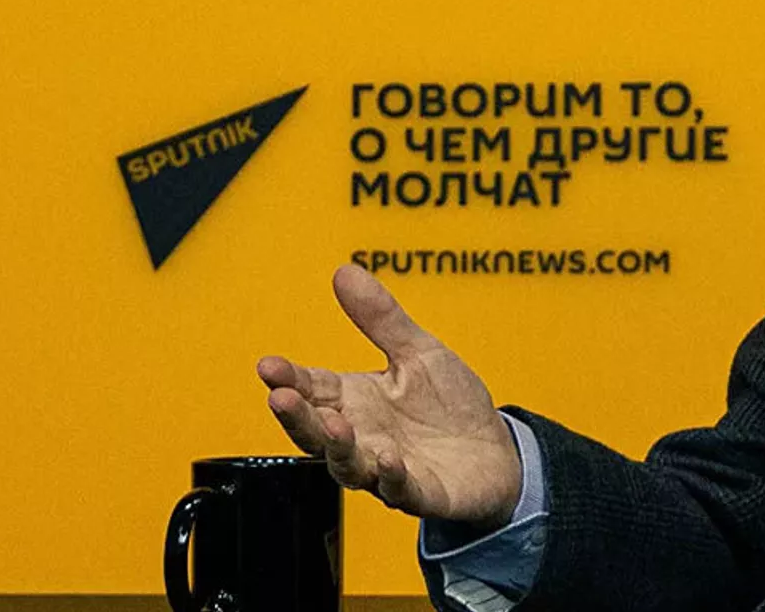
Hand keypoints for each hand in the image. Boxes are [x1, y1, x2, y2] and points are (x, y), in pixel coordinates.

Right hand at [257, 265, 521, 526]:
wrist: (496, 451)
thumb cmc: (449, 405)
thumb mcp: (418, 352)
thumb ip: (381, 319)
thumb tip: (344, 271)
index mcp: (356, 401)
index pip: (313, 389)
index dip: (289, 378)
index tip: (268, 365)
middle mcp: (364, 438)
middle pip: (317, 432)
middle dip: (297, 417)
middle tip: (280, 397)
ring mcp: (388, 469)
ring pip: (349, 466)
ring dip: (338, 448)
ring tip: (335, 425)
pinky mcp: (422, 493)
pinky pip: (401, 489)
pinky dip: (391, 476)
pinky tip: (389, 458)